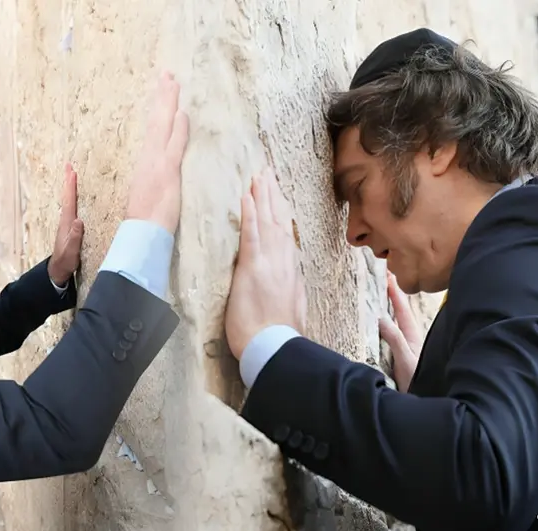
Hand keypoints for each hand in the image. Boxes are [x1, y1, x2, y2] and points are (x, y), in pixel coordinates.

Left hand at [47, 163, 83, 285]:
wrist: (58, 269)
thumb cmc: (66, 261)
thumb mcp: (72, 251)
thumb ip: (75, 237)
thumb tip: (79, 221)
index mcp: (67, 223)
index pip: (70, 201)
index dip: (71, 187)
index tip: (73, 172)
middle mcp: (66, 220)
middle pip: (67, 197)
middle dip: (68, 181)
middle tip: (69, 166)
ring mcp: (67, 223)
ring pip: (68, 200)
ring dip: (69, 187)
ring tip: (71, 176)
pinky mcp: (69, 227)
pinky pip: (71, 206)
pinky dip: (72, 197)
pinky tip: (73, 197)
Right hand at [125, 71, 189, 233]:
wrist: (142, 233)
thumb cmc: (145, 219)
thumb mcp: (149, 192)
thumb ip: (156, 176)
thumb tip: (161, 169)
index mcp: (146, 161)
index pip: (155, 129)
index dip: (159, 109)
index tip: (164, 90)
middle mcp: (150, 157)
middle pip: (157, 120)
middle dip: (163, 97)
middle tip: (167, 74)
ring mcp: (157, 162)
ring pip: (164, 126)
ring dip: (168, 103)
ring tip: (172, 81)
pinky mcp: (166, 172)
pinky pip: (174, 146)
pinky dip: (177, 129)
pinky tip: (182, 113)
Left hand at [225, 169, 307, 359]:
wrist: (276, 348)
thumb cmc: (278, 337)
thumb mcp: (291, 310)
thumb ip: (289, 292)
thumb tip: (289, 285)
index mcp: (289, 272)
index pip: (284, 236)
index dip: (280, 214)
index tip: (277, 197)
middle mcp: (283, 262)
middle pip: (278, 222)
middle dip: (272, 196)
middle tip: (267, 174)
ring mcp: (269, 263)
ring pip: (267, 222)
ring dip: (262, 197)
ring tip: (258, 176)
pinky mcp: (253, 269)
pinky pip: (251, 235)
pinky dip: (250, 214)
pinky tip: (247, 196)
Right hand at [378, 273, 422, 391]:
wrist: (424, 400)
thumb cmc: (417, 382)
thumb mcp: (405, 360)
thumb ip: (395, 339)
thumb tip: (381, 318)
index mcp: (412, 336)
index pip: (402, 309)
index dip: (395, 292)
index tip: (388, 276)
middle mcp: (410, 339)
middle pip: (400, 312)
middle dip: (392, 295)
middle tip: (384, 278)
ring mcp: (406, 347)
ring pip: (397, 322)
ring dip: (389, 308)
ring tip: (381, 294)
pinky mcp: (401, 356)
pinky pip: (392, 333)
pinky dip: (386, 323)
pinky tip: (380, 323)